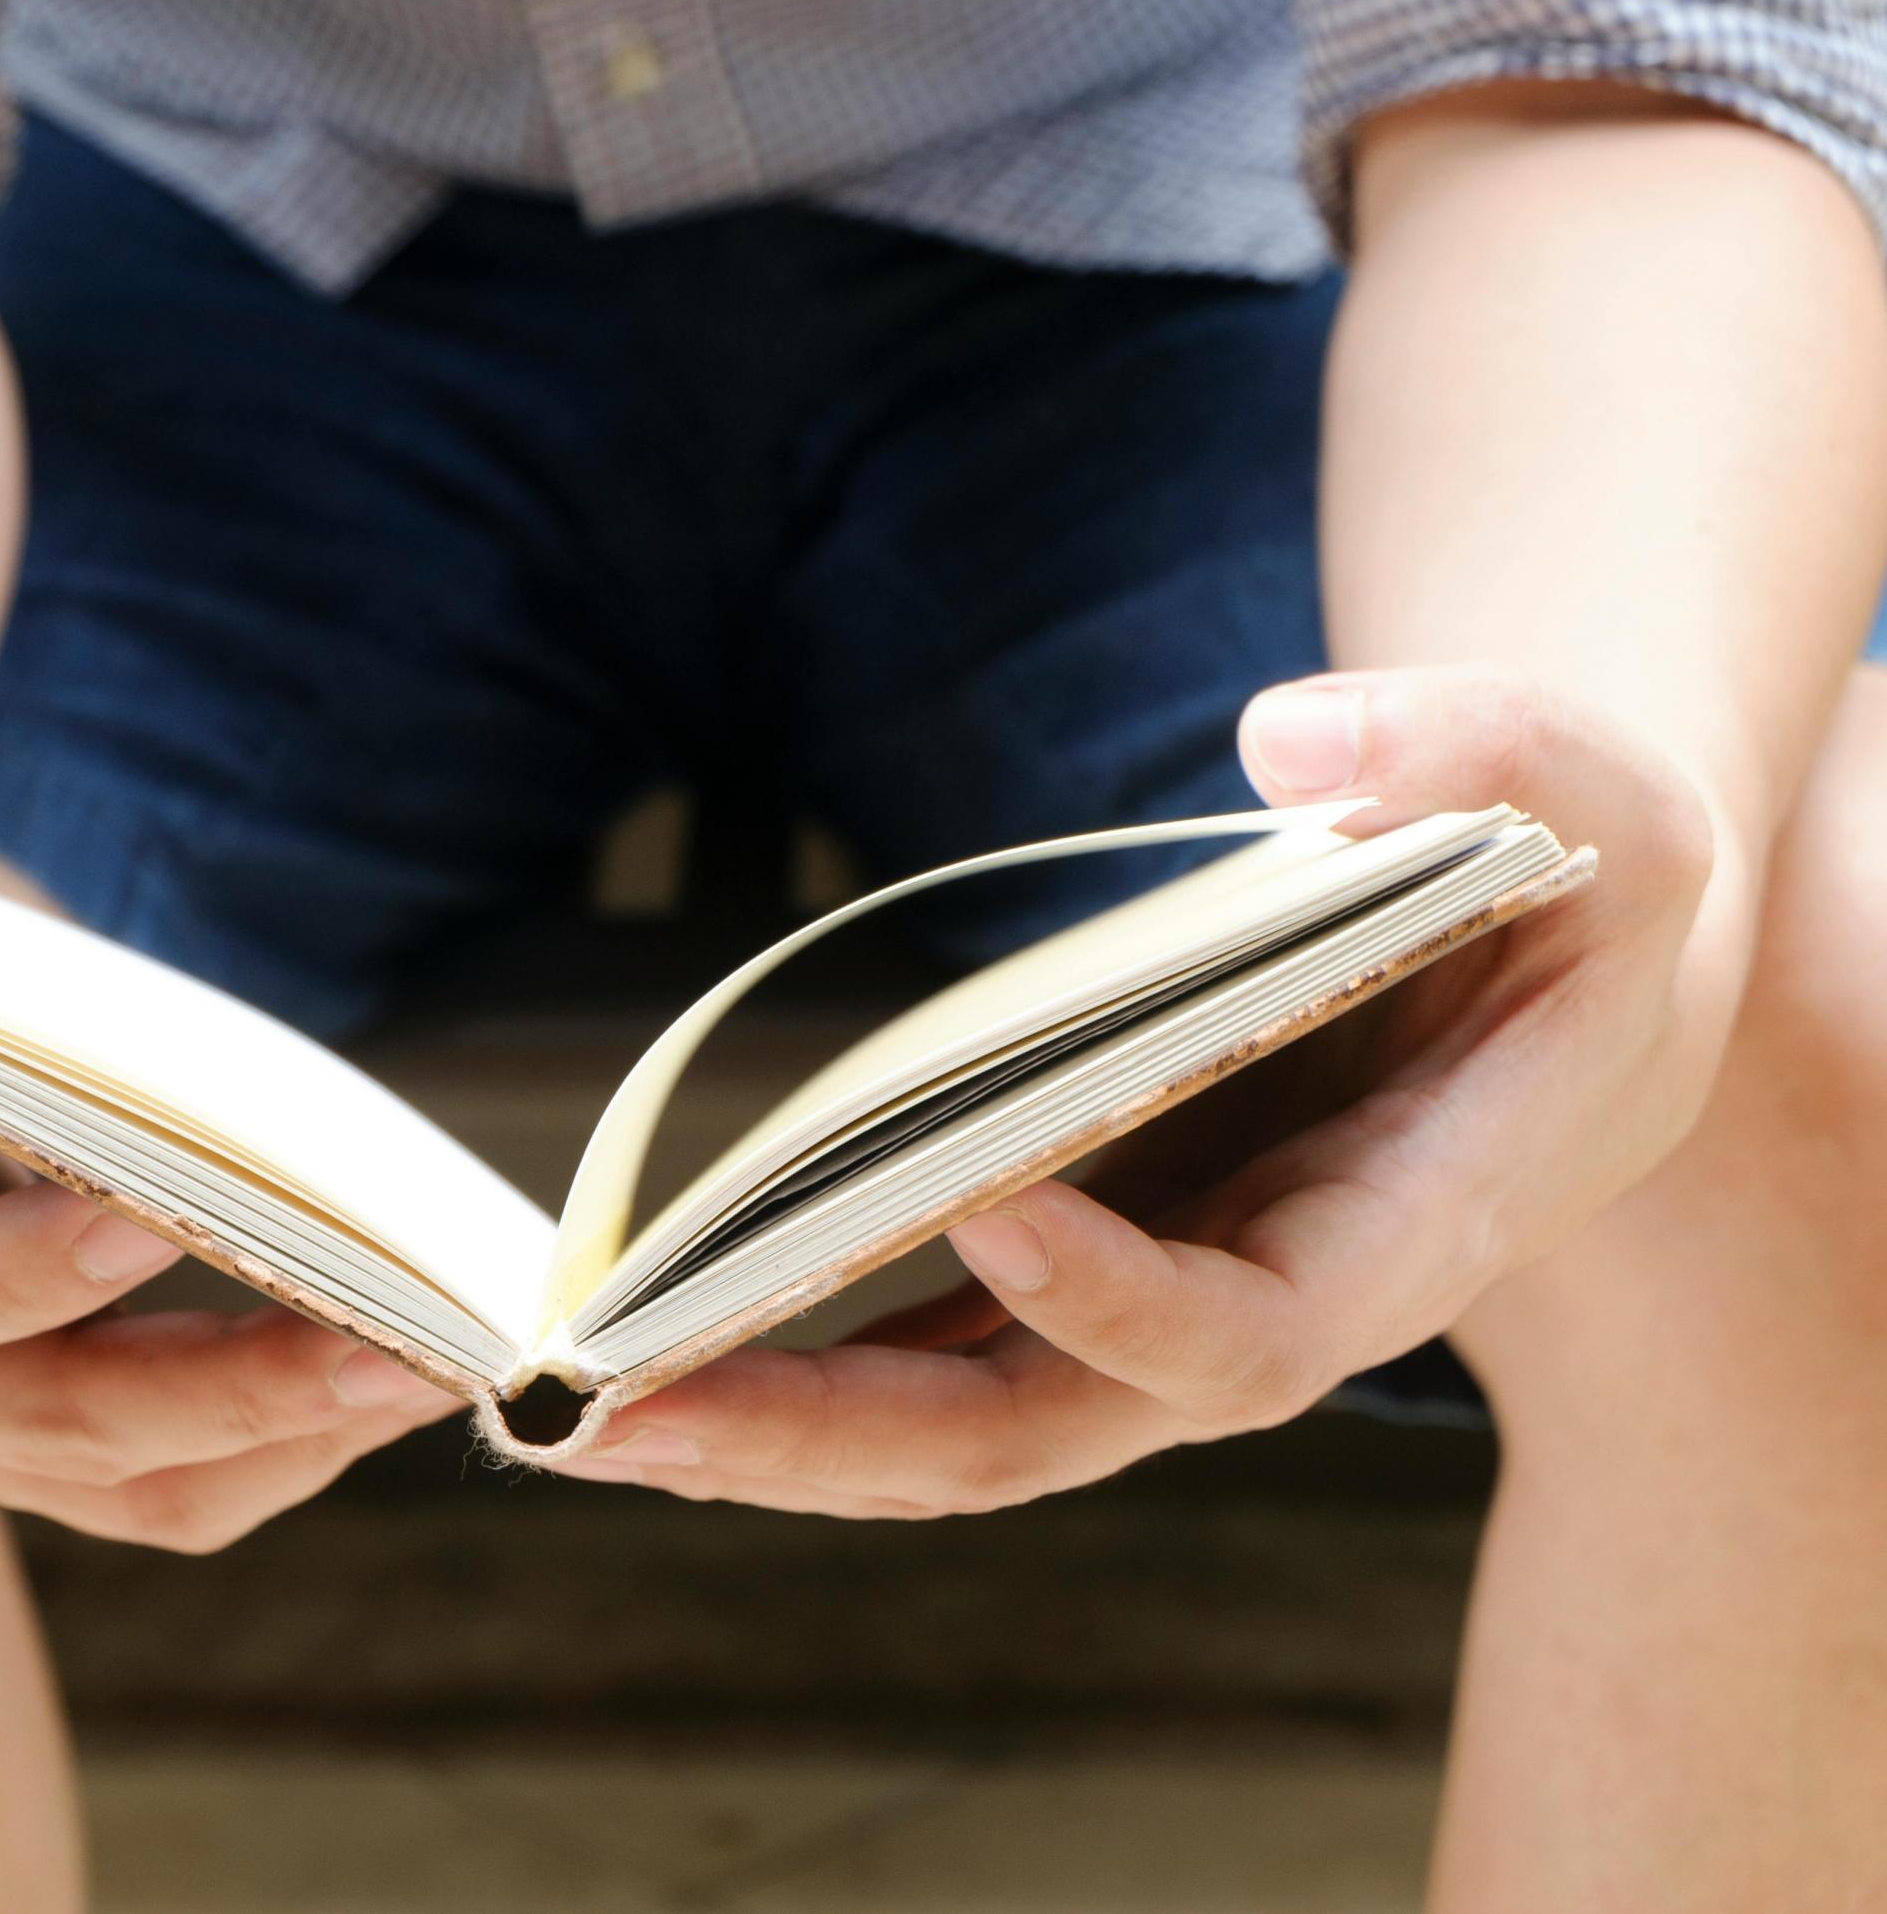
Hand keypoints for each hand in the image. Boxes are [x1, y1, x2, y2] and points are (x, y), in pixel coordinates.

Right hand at [0, 694, 455, 1551]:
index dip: (3, 1273)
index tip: (138, 1220)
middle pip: (45, 1417)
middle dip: (222, 1388)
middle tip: (389, 1345)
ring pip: (130, 1478)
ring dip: (288, 1436)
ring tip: (434, 1364)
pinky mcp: (25, 1413)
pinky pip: (164, 1478)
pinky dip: (281, 1444)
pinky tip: (391, 1372)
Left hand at [561, 663, 1739, 1516]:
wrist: (1551, 988)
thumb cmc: (1587, 906)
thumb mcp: (1616, 805)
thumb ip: (1495, 754)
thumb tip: (1288, 745)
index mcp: (1396, 1235)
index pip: (1246, 1337)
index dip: (1125, 1299)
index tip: (990, 1199)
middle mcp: (1249, 1305)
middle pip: (1030, 1433)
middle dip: (829, 1437)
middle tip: (619, 1417)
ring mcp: (1147, 1297)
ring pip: (947, 1420)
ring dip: (763, 1428)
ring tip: (568, 1409)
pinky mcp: (1076, 1257)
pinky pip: (924, 1342)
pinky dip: (793, 1360)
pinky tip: (650, 1342)